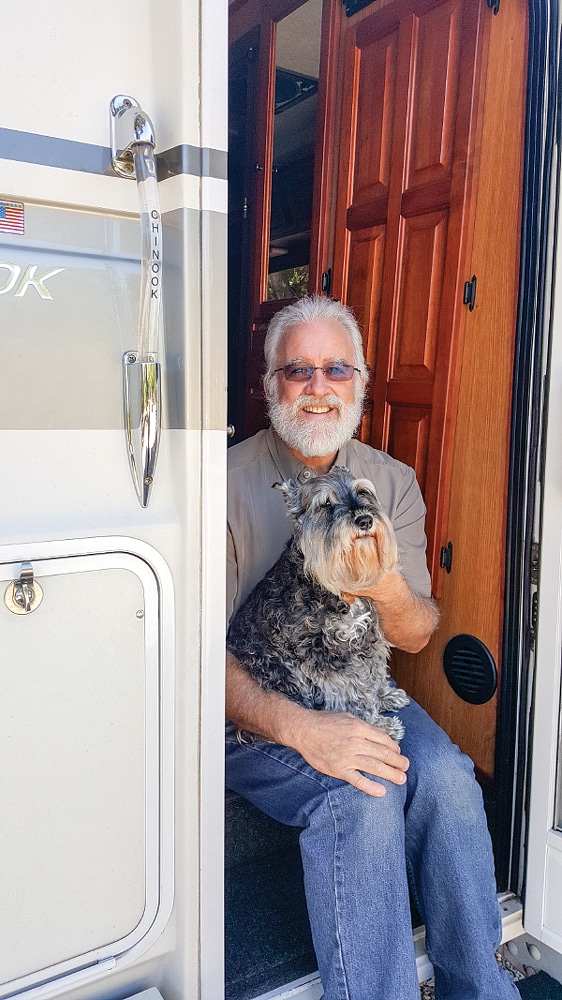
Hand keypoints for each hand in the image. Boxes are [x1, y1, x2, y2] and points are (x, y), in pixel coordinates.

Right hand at [288, 710, 408, 797]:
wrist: (303, 730)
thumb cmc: (325, 722)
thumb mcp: (348, 718)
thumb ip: (366, 727)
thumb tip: (382, 735)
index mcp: (359, 728)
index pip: (384, 740)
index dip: (394, 747)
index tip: (398, 752)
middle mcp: (356, 742)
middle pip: (383, 754)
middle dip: (398, 761)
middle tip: (406, 767)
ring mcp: (348, 757)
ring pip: (375, 767)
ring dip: (391, 774)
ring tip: (401, 779)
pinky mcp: (339, 770)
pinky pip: (358, 780)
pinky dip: (371, 787)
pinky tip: (382, 792)